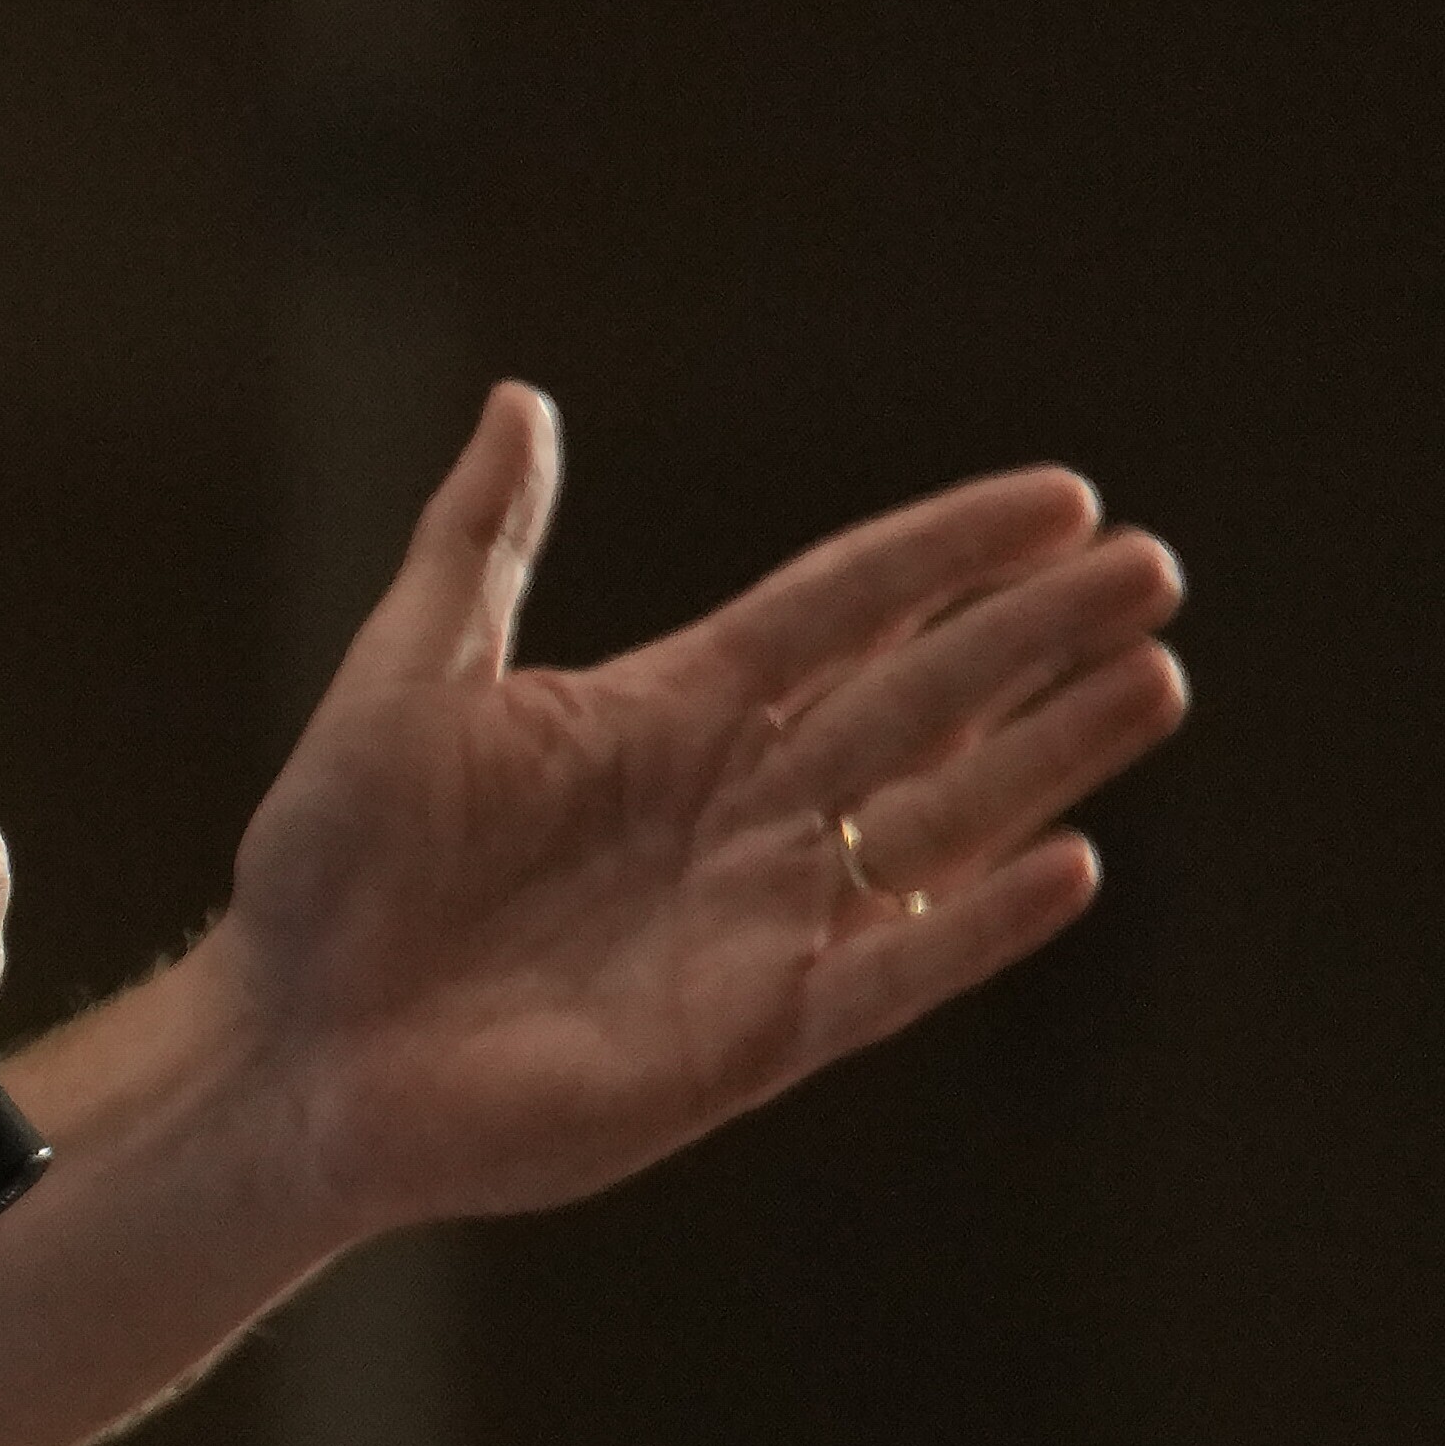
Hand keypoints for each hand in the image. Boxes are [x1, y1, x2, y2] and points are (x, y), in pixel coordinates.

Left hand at [208, 389, 1186, 1236]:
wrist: (290, 1044)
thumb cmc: (330, 868)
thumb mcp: (404, 680)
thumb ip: (476, 547)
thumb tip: (524, 400)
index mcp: (668, 713)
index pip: (841, 608)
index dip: (946, 555)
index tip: (1062, 501)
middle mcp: (734, 809)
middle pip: (920, 700)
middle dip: (1033, 636)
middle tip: (1154, 569)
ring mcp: (751, 924)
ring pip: (934, 823)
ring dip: (1045, 754)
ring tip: (1152, 679)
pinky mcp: (745, 1037)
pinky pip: (883, 975)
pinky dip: (973, 929)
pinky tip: (1070, 865)